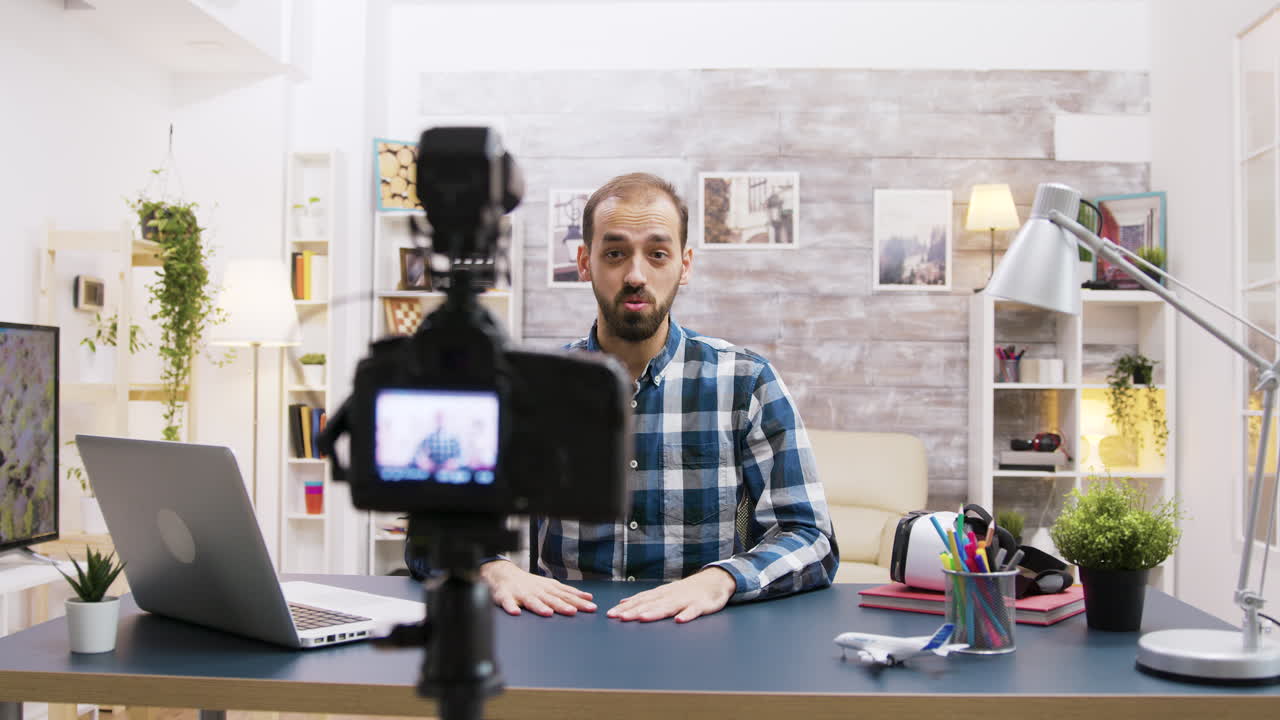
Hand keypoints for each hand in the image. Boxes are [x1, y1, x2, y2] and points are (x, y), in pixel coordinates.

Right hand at [479, 560, 595, 616]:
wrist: (504, 574)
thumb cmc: (530, 584)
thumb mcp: (550, 585)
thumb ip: (567, 593)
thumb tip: (588, 598)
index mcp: (548, 588)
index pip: (566, 595)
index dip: (579, 601)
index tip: (591, 606)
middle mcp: (537, 590)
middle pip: (551, 599)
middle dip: (562, 605)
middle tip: (573, 611)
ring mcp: (521, 593)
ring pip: (531, 601)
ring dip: (539, 606)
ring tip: (548, 613)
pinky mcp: (505, 597)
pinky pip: (508, 603)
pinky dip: (511, 607)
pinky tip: (515, 613)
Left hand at [606, 567, 736, 623]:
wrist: (715, 580)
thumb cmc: (687, 590)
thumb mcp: (664, 592)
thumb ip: (645, 598)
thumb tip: (623, 603)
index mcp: (661, 594)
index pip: (640, 600)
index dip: (625, 608)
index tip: (610, 615)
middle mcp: (671, 595)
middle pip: (651, 604)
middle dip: (635, 611)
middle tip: (620, 618)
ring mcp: (686, 600)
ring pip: (669, 606)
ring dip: (655, 612)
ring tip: (642, 618)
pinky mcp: (701, 605)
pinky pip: (694, 611)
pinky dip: (687, 614)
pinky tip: (679, 620)